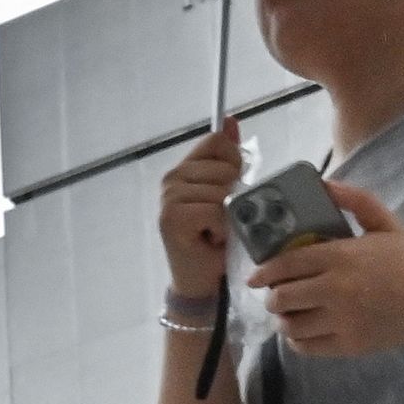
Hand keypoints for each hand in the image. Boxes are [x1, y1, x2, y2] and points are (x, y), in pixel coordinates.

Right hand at [156, 115, 243, 300]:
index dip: (234, 163)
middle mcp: (171, 179)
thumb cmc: (215, 241)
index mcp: (183, 169)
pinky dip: (222, 229)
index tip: (229, 191)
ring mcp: (169, 197)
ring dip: (228, 217)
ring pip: (222, 190)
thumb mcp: (225, 194)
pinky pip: (215, 210)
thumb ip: (227, 159)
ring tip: (216, 232)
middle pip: (224, 167)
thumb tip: (230, 121)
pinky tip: (211, 240)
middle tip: (219, 221)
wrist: (199, 282)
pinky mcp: (172, 216)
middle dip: (233, 197)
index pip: (217, 142)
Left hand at [247, 182, 403, 359]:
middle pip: (282, 297)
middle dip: (271, 297)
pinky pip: (307, 347)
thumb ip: (355, 200)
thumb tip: (323, 183)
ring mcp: (342, 320)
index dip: (264, 272)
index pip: (288, 264)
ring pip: (291, 325)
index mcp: (341, 256)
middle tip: (274, 296)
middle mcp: (336, 289)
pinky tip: (301, 332)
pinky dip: (296, 340)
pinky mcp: (348, 345)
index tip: (254, 277)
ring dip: (282, 319)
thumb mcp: (384, 222)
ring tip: (287, 315)